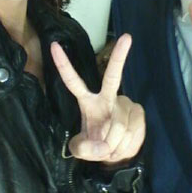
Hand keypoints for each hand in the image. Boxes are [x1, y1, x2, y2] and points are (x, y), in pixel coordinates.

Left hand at [50, 34, 144, 163]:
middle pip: (112, 77)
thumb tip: (97, 148)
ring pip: (118, 127)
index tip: (54, 45)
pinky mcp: (137, 111)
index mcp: (88, 102)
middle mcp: (106, 98)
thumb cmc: (94, 144)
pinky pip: (131, 134)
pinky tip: (123, 146)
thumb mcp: (82, 149)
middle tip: (127, 37)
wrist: (117, 155)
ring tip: (111, 149)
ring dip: (113, 146)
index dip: (63, 65)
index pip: (73, 82)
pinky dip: (125, 148)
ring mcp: (124, 104)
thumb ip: (83, 149)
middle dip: (119, 57)